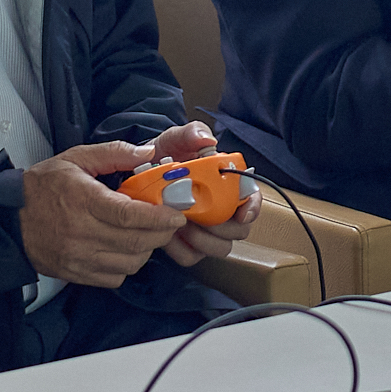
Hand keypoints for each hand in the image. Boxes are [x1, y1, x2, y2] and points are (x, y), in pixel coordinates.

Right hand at [17, 143, 185, 286]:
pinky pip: (114, 278)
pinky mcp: (74, 273)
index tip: (176, 214)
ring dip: (146, 250)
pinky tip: (125, 249)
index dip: (159, 218)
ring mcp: (77, 257)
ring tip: (146, 235)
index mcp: (83, 200)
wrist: (8, 218)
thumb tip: (147, 153)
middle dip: (161, 235)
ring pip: (129, 263)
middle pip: (135, 242)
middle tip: (169, 224)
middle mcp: (81, 232)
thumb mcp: (77, 158)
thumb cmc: (43, 186)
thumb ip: (114, 153)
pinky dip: (127, 266)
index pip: (130, 216)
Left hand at [135, 120, 262, 266]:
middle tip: (199, 218)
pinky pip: (192, 257)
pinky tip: (169, 235)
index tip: (241, 214)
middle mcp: (221, 209)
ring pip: (220, 248)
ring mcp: (206, 230)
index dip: (252, 208)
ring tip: (182, 225)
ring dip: (203, 241)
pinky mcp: (187, 245)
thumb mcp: (176, 138)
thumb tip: (208, 141)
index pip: (252, 199)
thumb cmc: (165, 155)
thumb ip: (192, 133)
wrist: (138, 173)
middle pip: (239, 230)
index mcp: (226, 184)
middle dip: (222, 229)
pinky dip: (181, 249)